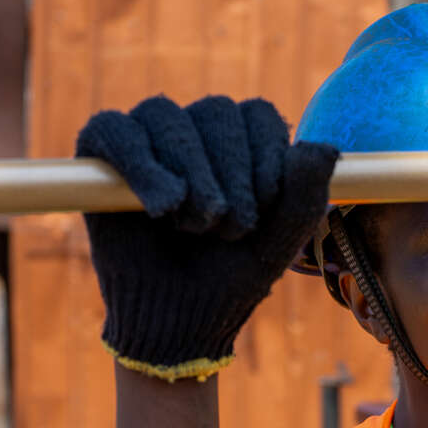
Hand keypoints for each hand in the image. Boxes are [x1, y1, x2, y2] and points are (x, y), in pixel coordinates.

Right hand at [76, 95, 338, 380]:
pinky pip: (116, 129)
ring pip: (167, 115)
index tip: (265, 207)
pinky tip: (162, 204)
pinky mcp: (101, 153)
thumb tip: (325, 147)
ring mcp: (149, 137)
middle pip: (217, 111)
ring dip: (190, 171)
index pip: (259, 114)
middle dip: (230, 173)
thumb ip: (305, 195)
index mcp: (244, 143)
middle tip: (228, 229)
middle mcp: (197, 131)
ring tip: (193, 224)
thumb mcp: (279, 240)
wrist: (181, 317)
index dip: (267, 158)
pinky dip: (141, 163)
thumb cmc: (233, 274)